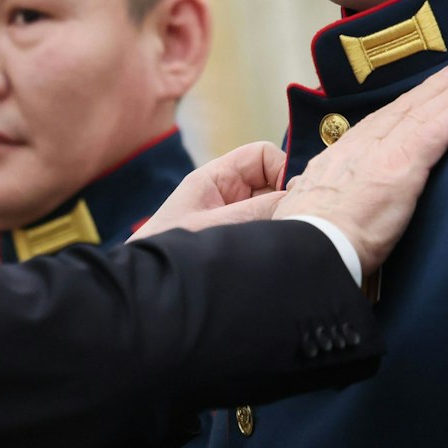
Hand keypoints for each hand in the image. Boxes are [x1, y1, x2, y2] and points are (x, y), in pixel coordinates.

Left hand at [134, 142, 286, 238]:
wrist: (148, 291)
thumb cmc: (168, 250)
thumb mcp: (215, 226)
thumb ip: (258, 211)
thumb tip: (299, 197)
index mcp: (216, 178)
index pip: (262, 156)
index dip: (282, 170)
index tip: (293, 196)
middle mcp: (228, 194)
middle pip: (273, 183)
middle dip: (286, 199)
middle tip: (295, 221)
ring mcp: (234, 218)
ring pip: (274, 209)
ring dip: (282, 222)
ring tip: (280, 241)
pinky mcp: (238, 240)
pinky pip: (267, 231)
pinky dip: (275, 238)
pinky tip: (274, 253)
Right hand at [276, 63, 447, 272]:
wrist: (310, 247)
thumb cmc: (307, 237)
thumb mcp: (302, 203)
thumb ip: (311, 192)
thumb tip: (303, 191)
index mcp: (339, 157)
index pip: (377, 124)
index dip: (402, 107)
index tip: (419, 94)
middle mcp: (360, 147)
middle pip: (403, 110)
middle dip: (431, 90)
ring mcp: (382, 154)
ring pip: (421, 115)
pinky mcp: (402, 167)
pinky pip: (434, 134)